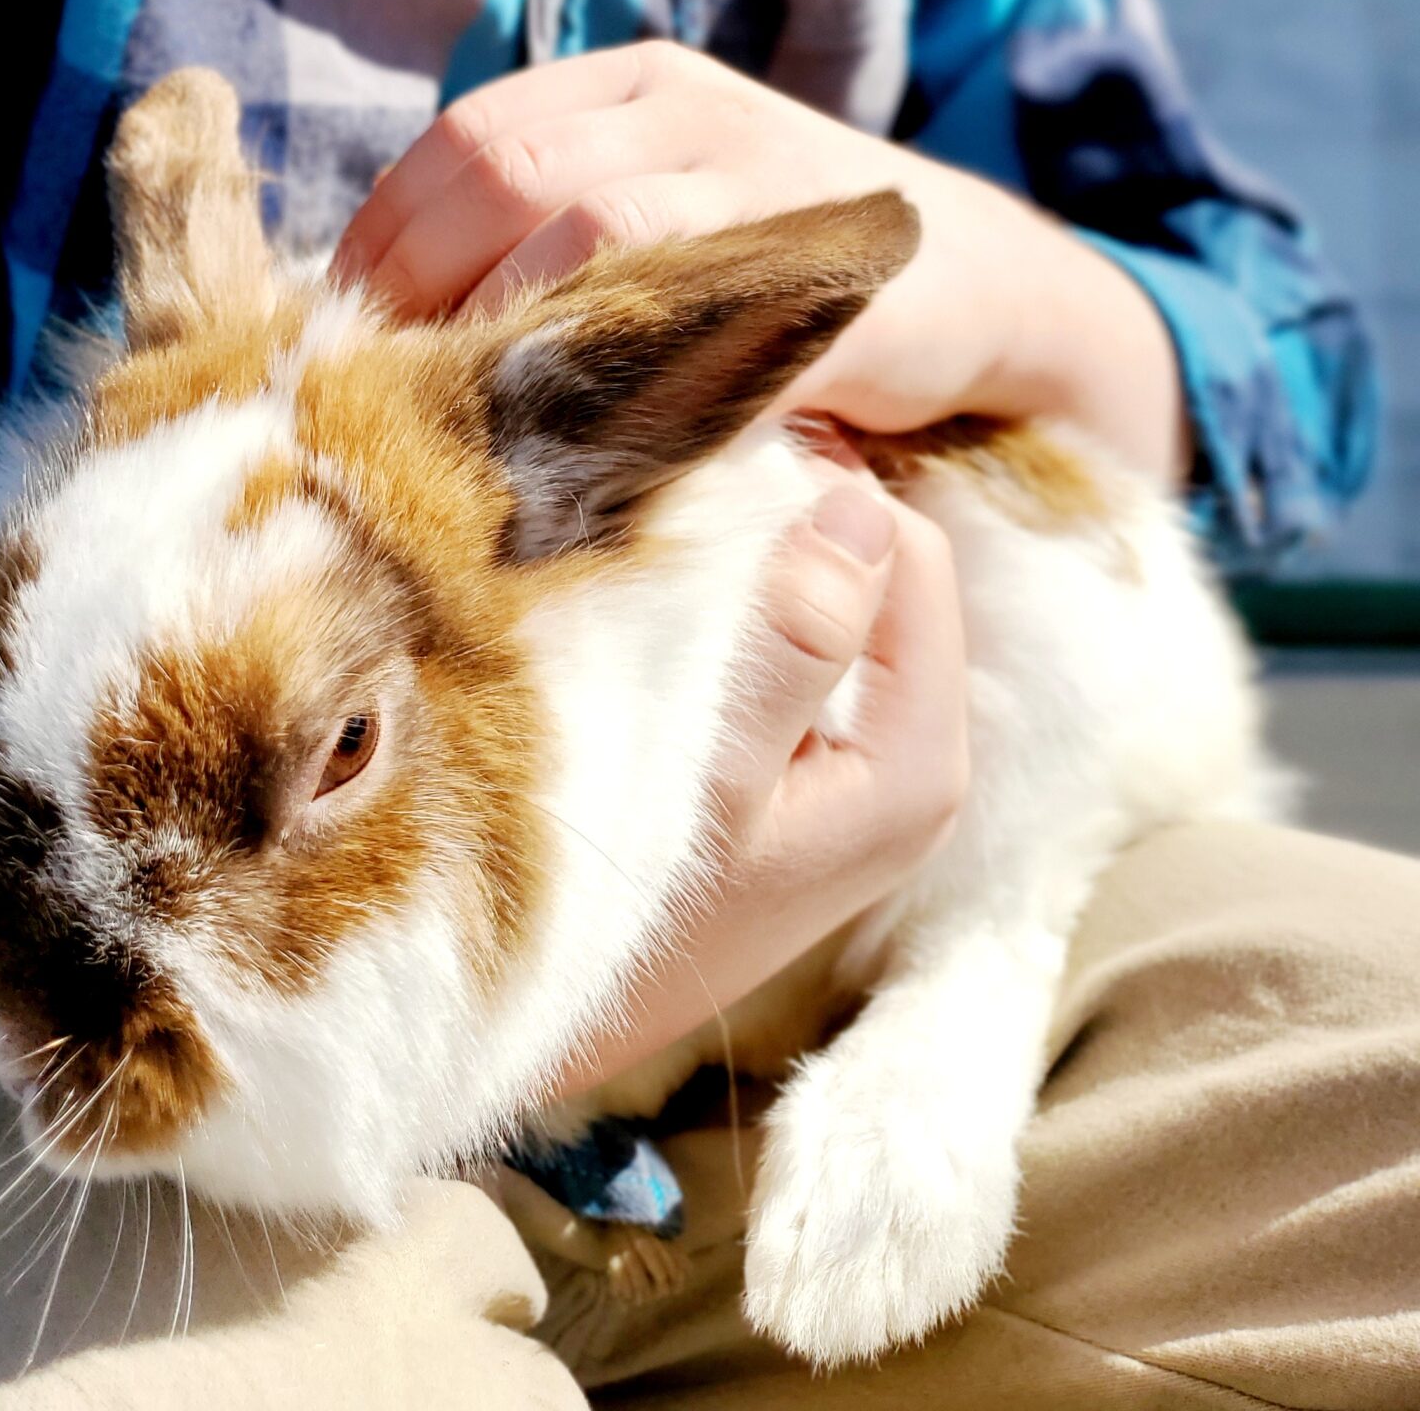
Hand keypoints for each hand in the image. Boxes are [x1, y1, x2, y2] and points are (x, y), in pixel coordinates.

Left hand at [333, 42, 1187, 480]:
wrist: (986, 289)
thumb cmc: (782, 264)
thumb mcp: (669, 200)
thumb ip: (551, 225)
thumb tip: (383, 312)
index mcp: (640, 84)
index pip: (471, 136)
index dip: (391, 233)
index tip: (347, 328)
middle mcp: (697, 113)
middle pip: (509, 173)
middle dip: (430, 286)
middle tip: (388, 388)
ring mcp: (768, 184)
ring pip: (590, 230)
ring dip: (509, 337)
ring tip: (463, 425)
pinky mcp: (827, 277)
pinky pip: (695, 322)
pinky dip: (620, 388)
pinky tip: (574, 451)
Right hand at [553, 461, 968, 1091]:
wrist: (557, 1021)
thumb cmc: (632, 917)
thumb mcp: (711, 782)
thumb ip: (790, 647)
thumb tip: (858, 511)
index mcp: (920, 761)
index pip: (910, 552)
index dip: (820, 488)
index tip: (714, 457)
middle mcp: (917, 756)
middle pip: (883, 566)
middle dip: (797, 510)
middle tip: (685, 478)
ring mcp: (869, 758)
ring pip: (842, 592)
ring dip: (767, 548)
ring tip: (670, 518)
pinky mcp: (820, 760)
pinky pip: (809, 631)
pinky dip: (751, 592)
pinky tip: (677, 581)